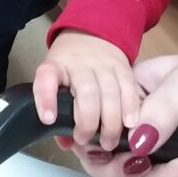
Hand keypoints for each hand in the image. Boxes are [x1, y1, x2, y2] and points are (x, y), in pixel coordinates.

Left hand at [33, 30, 139, 149]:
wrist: (91, 33)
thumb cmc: (69, 66)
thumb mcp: (56, 81)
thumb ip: (58, 111)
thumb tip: (67, 144)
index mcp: (56, 65)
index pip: (47, 77)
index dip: (46, 99)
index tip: (48, 119)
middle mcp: (80, 63)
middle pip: (87, 93)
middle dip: (88, 123)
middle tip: (86, 140)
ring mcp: (104, 63)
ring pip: (111, 93)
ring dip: (111, 123)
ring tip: (108, 142)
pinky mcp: (124, 66)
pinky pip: (130, 89)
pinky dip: (131, 109)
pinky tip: (130, 124)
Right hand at [63, 47, 177, 176]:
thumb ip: (161, 111)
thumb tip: (134, 145)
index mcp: (132, 98)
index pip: (99, 125)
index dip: (95, 145)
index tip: (106, 155)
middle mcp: (142, 127)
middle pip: (115, 164)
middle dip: (133, 172)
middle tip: (150, 166)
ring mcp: (164, 151)